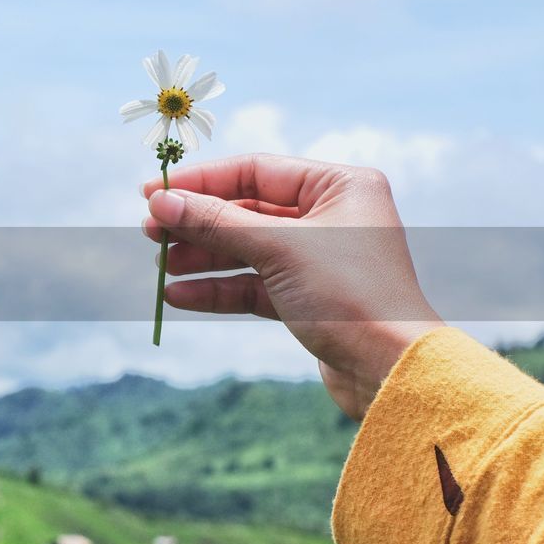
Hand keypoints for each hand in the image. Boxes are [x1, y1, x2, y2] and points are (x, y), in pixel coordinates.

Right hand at [142, 153, 443, 419]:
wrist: (393, 371)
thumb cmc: (349, 296)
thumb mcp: (277, 249)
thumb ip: (216, 223)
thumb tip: (161, 202)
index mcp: (339, 185)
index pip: (255, 171)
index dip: (201, 182)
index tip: (153, 194)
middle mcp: (333, 216)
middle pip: (246, 211)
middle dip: (197, 223)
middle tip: (150, 232)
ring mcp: (320, 259)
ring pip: (246, 250)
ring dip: (202, 258)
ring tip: (161, 267)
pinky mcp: (309, 298)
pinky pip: (253, 285)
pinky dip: (218, 289)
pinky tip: (179, 297)